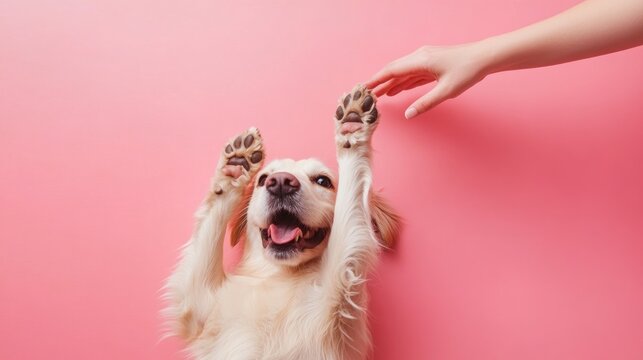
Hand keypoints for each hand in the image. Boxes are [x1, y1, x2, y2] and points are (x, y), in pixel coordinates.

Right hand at [365, 43, 490, 118]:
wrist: (484, 58)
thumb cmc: (467, 72)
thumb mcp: (446, 91)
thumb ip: (425, 103)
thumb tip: (408, 114)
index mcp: (420, 61)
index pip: (392, 70)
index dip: (377, 79)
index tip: (364, 87)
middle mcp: (420, 57)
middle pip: (394, 70)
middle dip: (380, 82)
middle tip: (367, 94)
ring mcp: (425, 59)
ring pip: (403, 72)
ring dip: (391, 83)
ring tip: (379, 94)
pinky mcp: (431, 63)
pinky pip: (412, 73)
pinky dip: (403, 82)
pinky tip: (397, 89)